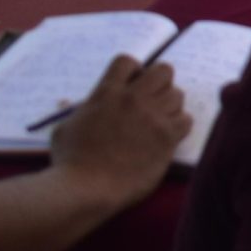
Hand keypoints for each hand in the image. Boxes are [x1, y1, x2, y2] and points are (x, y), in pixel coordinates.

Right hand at [49, 54, 191, 209]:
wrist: (87, 189)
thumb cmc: (69, 161)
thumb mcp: (64, 128)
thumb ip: (77, 112)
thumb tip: (68, 104)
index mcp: (107, 92)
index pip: (128, 61)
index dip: (132, 71)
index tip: (130, 86)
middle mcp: (133, 99)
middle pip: (163, 71)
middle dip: (159, 82)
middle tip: (150, 100)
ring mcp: (152, 117)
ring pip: (178, 94)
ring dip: (169, 105)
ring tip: (158, 121)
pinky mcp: (166, 138)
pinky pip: (186, 120)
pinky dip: (179, 126)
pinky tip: (166, 136)